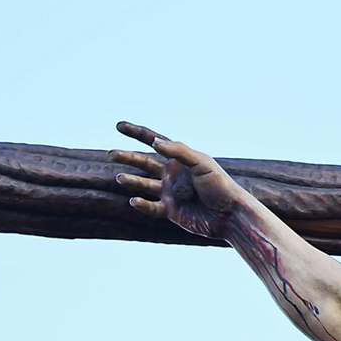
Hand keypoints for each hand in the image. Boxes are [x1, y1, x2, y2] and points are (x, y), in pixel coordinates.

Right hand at [111, 120, 254, 239]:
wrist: (229, 215)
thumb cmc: (220, 186)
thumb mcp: (201, 163)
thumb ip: (179, 151)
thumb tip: (155, 142)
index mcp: (180, 159)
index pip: (154, 141)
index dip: (137, 133)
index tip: (119, 125)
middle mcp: (173, 174)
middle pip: (144, 162)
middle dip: (128, 157)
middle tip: (111, 154)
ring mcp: (170, 193)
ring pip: (144, 185)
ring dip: (131, 180)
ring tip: (119, 177)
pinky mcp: (171, 211)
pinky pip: (151, 207)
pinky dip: (142, 204)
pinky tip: (134, 200)